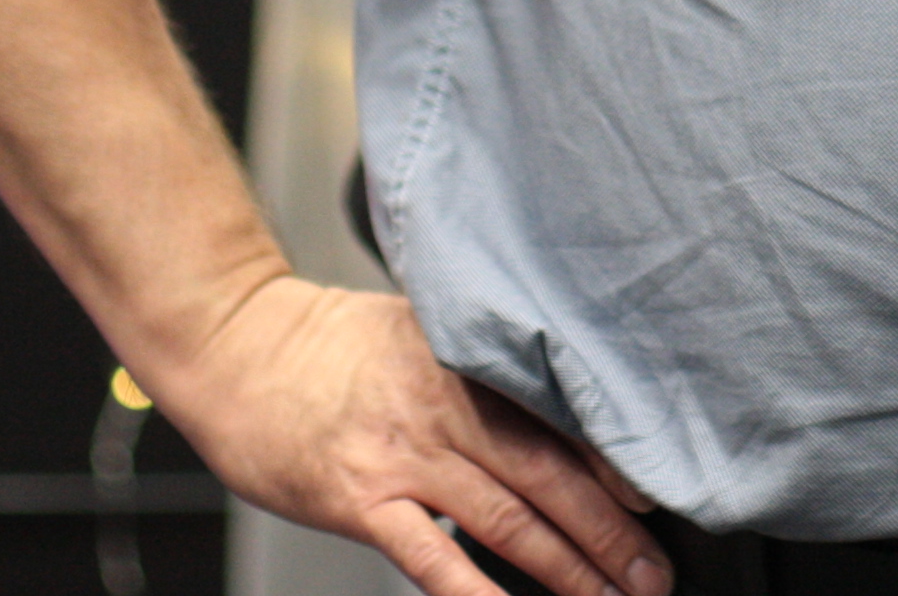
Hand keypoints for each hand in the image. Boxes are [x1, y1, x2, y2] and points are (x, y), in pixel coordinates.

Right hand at [162, 277, 669, 595]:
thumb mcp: (419, 327)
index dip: (616, 464)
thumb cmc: (328, 344)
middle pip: (549, 475)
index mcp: (469, 361)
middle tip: (654, 574)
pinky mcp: (361, 500)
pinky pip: (430, 556)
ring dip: (567, 570)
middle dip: (610, 532)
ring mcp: (404, 456)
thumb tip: (556, 402)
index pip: (561, 415)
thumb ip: (481, 365)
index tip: (661, 499)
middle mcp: (446, 407)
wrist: (236, 349)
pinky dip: (476, 592)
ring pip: (505, 521)